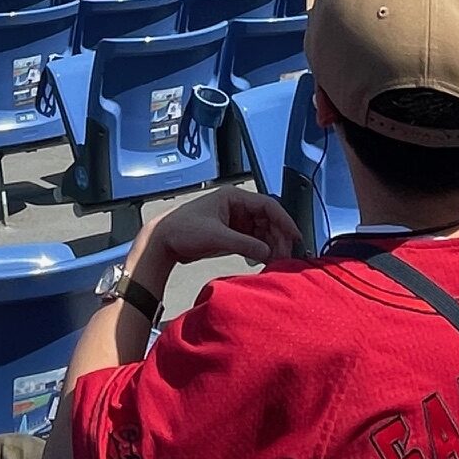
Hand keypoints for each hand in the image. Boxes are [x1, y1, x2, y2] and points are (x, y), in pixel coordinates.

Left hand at [146, 189, 300, 270]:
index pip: (268, 205)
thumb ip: (244, 244)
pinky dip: (260, 250)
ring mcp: (234, 220)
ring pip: (262, 231)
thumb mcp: (216, 237)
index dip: (284, 220)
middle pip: (268, 219)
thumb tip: (269, 253)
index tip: (295, 236)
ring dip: (271, 245)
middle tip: (284, 256)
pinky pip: (253, 240)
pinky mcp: (231, 234)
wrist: (163, 242)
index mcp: (233, 197)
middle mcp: (236, 206)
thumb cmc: (184, 231)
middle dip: (278, 237)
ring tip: (275, 261)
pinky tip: (262, 261)